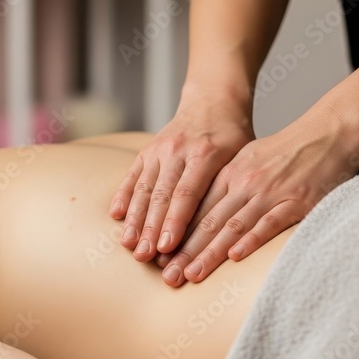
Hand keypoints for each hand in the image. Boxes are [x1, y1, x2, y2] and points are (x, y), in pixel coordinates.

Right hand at [110, 95, 253, 263]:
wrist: (213, 101)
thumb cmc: (233, 136)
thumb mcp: (242, 156)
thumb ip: (230, 187)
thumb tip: (229, 229)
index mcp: (205, 154)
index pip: (187, 194)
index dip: (175, 223)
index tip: (167, 248)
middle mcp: (178, 151)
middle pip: (161, 196)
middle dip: (151, 229)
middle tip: (144, 257)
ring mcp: (159, 149)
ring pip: (144, 189)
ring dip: (135, 219)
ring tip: (129, 245)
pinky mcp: (147, 150)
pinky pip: (133, 175)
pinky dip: (124, 196)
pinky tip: (116, 216)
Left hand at [160, 113, 358, 285]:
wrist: (328, 133)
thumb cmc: (288, 150)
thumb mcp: (250, 158)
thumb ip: (228, 183)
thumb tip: (204, 210)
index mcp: (231, 173)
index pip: (197, 208)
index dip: (177, 234)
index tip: (160, 257)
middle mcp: (245, 182)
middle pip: (209, 221)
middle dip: (185, 251)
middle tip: (167, 276)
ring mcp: (270, 192)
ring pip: (233, 226)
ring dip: (210, 253)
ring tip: (191, 274)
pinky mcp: (296, 201)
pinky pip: (269, 223)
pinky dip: (250, 240)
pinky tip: (235, 257)